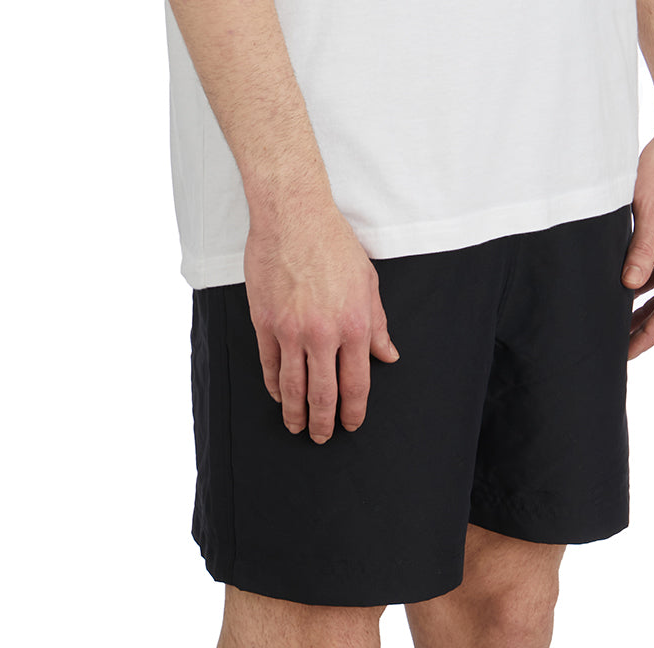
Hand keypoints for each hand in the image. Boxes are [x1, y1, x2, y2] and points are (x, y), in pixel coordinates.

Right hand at [243, 203, 399, 443]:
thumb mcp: (368, 281)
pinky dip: (274, 386)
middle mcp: (323, 333)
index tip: (351, 424)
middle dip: (323, 422)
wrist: (294, 217)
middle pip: (322, 394)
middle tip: (321, 437)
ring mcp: (291, 330)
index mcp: (354, 325)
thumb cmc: (334, 243)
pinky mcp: (265, 322)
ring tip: (296, 426)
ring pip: (292, 387)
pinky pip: (269, 365)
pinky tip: (278, 395)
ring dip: (295, 413)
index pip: (356, 383)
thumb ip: (378, 323)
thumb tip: (388, 355)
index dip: (354, 410)